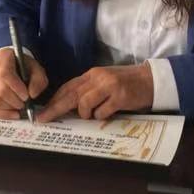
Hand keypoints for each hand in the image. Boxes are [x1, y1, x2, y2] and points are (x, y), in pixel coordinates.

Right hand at [0, 47, 48, 119]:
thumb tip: (32, 95)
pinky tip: (14, 114)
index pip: (5, 74)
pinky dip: (3, 114)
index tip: (26, 96)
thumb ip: (38, 79)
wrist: (6, 63)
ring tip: (20, 107)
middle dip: (15, 101)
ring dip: (10, 108)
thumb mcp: (34, 67)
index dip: (16, 88)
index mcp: (3, 58)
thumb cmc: (21, 65)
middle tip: (25, 103)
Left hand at [37, 64, 152, 121]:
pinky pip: (102, 111)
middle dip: (55, 108)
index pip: (68, 87)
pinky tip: (108, 114)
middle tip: (43, 119)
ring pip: (84, 103)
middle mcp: (98, 78)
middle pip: (70, 95)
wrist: (150, 80)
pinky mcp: (120, 97)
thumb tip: (70, 107)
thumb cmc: (126, 84)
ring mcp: (109, 86)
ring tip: (93, 115)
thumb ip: (88, 91)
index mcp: (92, 74)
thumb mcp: (104, 83)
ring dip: (85, 114)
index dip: (54, 100)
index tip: (44, 111)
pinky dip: (101, 116)